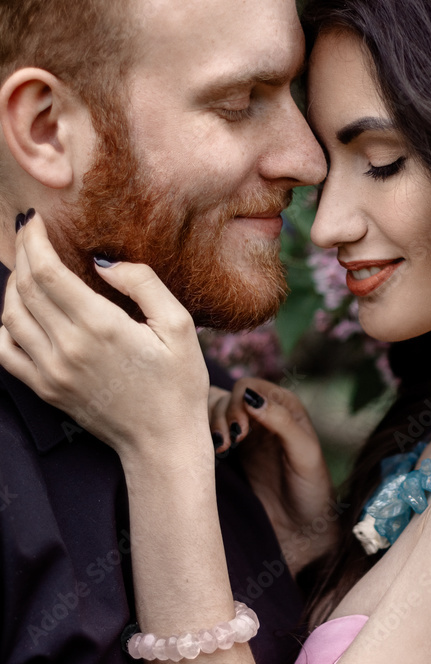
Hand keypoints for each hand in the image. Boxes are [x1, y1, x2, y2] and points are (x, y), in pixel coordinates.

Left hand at [0, 213, 209, 462]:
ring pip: (9, 316)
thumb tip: (104, 263)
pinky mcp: (46, 390)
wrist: (163, 443)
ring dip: (12, 286)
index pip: (47, 271)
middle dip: (21, 253)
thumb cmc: (179, 385)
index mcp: (100, 326)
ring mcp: (51, 372)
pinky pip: (6, 351)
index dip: (33, 240)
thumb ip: (144, 284)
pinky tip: (19, 313)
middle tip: (28, 235)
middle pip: (24, 288)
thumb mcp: (180, 326)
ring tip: (27, 269)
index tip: (34, 221)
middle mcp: (68, 348)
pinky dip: (4, 325)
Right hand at [210, 376, 336, 572]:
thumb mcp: (305, 453)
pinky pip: (211, 434)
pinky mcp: (233, 454)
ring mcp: (246, 434)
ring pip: (215, 413)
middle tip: (228, 443)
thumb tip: (251, 398)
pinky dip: (206, 438)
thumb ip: (282, 422)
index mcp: (284, 407)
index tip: (240, 431)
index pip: (248, 387)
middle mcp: (263, 415)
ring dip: (212, 425)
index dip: (238, 402)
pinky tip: (217, 454)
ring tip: (221, 449)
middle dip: (222, 415)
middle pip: (227, 397)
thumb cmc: (312, 490)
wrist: (302, 528)